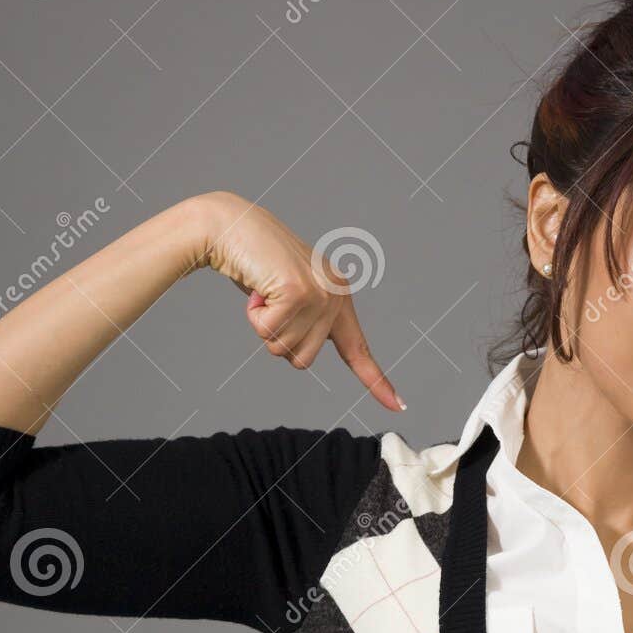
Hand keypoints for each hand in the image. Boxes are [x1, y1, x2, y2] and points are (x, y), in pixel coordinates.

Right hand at [192, 189, 404, 412]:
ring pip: (286, 351)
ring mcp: (320, 294)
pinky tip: (257, 290)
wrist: (232, 226)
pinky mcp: (299, 293)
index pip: (359, 350)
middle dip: (277, 340)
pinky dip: (255, 316)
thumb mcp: (289, 297)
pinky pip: (270, 333)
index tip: (400, 406)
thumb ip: (305, 323)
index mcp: (339, 297)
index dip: (377, 382)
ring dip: (265, 328)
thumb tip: (303, 353)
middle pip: (304, 361)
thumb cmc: (254, 263)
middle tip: (270, 304)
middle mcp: (336, 295)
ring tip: (264, 294)